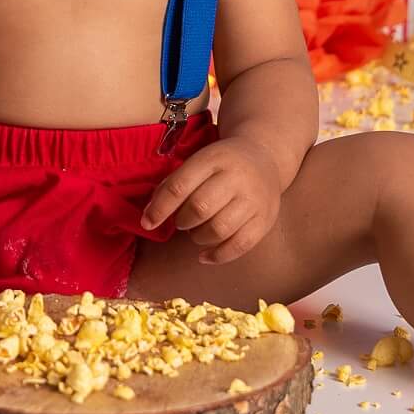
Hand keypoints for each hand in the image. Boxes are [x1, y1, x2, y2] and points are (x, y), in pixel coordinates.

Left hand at [142, 139, 281, 265]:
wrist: (265, 158)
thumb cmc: (222, 164)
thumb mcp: (199, 161)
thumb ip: (174, 184)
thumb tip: (150, 216)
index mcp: (213, 159)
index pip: (180, 186)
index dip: (160, 208)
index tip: (147, 223)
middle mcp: (236, 177)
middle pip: (200, 208)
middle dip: (182, 221)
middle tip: (181, 221)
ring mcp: (254, 199)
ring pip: (219, 229)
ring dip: (198, 237)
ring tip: (196, 232)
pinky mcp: (265, 219)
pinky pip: (240, 245)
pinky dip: (217, 256)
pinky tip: (204, 256)